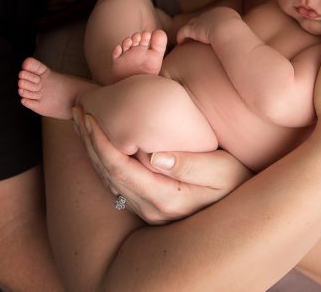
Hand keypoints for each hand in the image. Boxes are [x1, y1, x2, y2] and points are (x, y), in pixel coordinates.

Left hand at [71, 107, 250, 223]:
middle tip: (77, 111)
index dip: (101, 142)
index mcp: (165, 197)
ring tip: (81, 122)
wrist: (243, 207)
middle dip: (89, 141)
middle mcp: (151, 208)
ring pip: (108, 179)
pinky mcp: (149, 205)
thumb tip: (154, 155)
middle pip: (108, 173)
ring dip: (92, 150)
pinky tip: (99, 142)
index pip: (121, 168)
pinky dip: (103, 159)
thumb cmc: (237, 182)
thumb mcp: (222, 171)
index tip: (90, 116)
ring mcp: (148, 209)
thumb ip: (190, 164)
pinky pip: (117, 182)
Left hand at [175, 7, 238, 45]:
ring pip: (193, 24)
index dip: (209, 24)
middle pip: (203, 19)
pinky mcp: (194, 28)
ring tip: (186, 38)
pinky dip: (182, 35)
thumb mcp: (241, 30)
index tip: (208, 31)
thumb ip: (239, 34)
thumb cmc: (237, 35)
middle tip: (196, 34)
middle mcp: (211, 14)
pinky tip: (181, 42)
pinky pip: (185, 31)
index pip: (214, 18)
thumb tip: (245, 42)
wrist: (229, 31)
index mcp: (224, 13)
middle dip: (199, 25)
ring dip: (190, 31)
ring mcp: (202, 20)